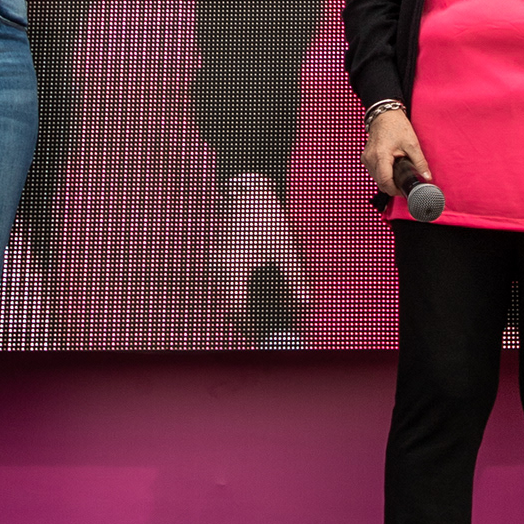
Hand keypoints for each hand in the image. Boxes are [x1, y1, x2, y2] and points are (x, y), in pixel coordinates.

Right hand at [213, 175, 310, 344]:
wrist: (246, 187)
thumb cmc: (264, 215)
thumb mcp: (284, 247)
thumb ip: (294, 277)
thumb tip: (304, 302)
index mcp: (233, 271)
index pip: (237, 311)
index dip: (252, 327)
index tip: (266, 336)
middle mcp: (220, 269)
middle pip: (230, 306)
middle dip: (248, 319)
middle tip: (267, 328)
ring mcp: (218, 261)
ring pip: (229, 293)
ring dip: (244, 305)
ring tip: (266, 310)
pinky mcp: (222, 254)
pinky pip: (229, 281)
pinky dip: (242, 290)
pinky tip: (259, 288)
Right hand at [364, 106, 429, 198]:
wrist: (384, 114)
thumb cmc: (396, 125)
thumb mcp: (412, 144)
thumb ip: (420, 162)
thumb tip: (427, 177)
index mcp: (381, 156)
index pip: (385, 182)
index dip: (395, 190)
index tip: (403, 191)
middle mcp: (370, 159)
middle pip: (380, 183)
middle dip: (392, 187)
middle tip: (403, 184)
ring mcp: (366, 158)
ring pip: (375, 179)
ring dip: (386, 181)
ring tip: (398, 174)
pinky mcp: (365, 157)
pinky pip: (373, 172)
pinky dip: (381, 174)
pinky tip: (390, 169)